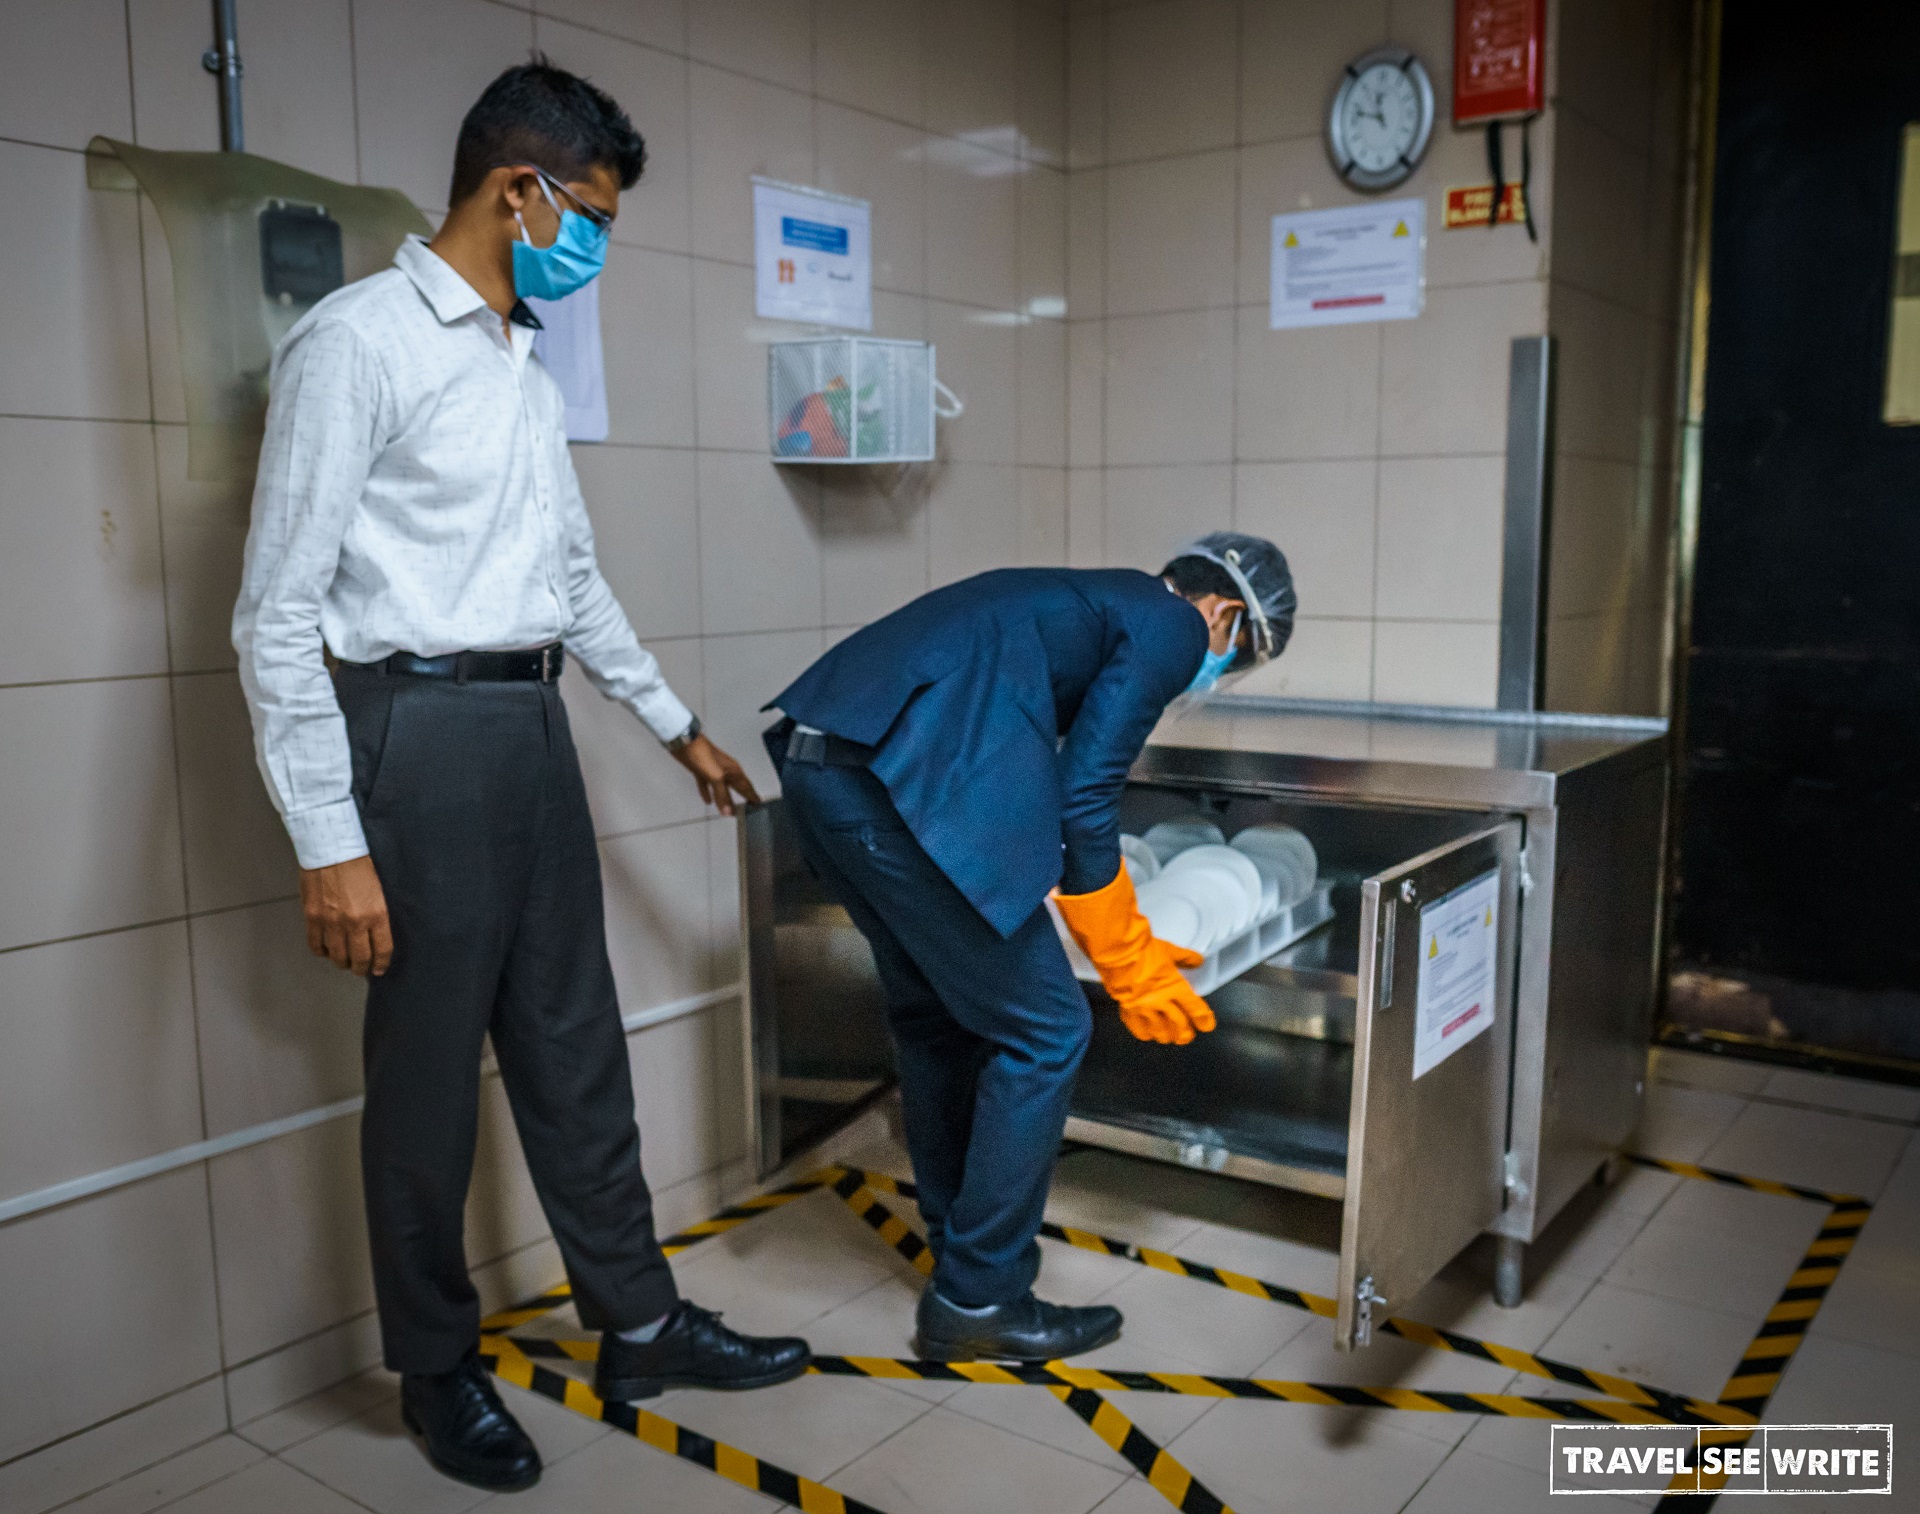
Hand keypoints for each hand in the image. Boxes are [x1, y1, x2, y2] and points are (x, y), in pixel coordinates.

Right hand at [299, 854, 392, 976]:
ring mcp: (331, 922)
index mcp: (377, 914)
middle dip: (361, 968)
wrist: (332, 849)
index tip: (379, 969)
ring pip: (337, 956)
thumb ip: (377, 914)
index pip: (382, 949)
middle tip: (361, 969)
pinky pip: (316, 946)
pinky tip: (326, 950)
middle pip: (359, 958)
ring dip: (342, 963)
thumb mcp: (379, 890)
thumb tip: (375, 935)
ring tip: (344, 961)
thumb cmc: (359, 864)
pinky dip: (322, 952)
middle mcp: (355, 922)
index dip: (381, 964)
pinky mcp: (312, 918)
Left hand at [672, 733, 760, 815]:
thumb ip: (722, 795)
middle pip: (738, 787)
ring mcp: (713, 771)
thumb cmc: (703, 757)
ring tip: (730, 810)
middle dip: (744, 797)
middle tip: (749, 809)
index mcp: (733, 771)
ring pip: (723, 788)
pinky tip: (708, 801)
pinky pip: (707, 785)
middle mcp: (726, 771)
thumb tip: (729, 813)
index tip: (759, 806)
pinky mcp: (701, 771)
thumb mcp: (715, 777)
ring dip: (727, 798)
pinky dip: (708, 793)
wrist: (685, 742)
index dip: (753, 796)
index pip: (747, 787)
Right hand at [1051, 867, 1216, 1046]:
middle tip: (1187, 1036)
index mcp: (1174, 987)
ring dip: (1166, 1036)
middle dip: (1185, 1033)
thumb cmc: (1144, 950)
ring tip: (1169, 1037)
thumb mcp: (1169, 950)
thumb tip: (1198, 961)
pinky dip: (1146, 1033)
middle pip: (1178, 1024)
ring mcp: (1144, 1008)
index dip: (1203, 1019)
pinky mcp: (1128, 1010)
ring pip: (1159, 1031)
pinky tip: (1148, 1033)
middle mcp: (1161, 1001)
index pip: (1194, 1008)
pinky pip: (1139, 1029)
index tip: (1207, 1026)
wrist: (1117, 952)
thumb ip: (1185, 957)